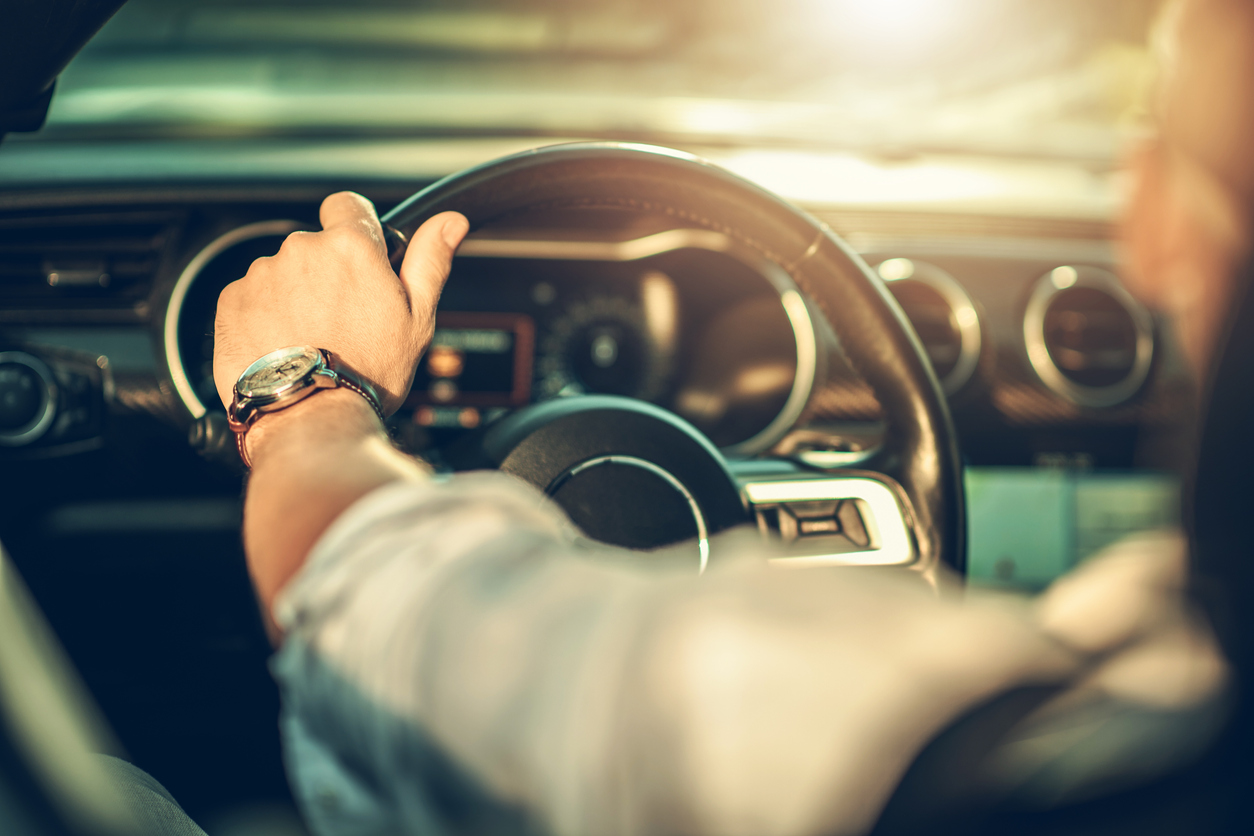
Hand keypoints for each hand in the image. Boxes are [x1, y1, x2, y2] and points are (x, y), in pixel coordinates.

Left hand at [213, 191, 468, 414]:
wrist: (310, 416)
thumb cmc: (368, 371)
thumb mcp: (417, 318)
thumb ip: (430, 261)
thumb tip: (450, 222)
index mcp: (349, 246)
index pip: (347, 205)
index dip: (356, 228)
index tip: (360, 260)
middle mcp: (300, 250)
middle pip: (315, 247)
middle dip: (327, 274)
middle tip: (343, 320)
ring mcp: (261, 275)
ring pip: (283, 273)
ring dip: (295, 295)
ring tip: (311, 339)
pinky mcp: (231, 301)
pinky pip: (252, 297)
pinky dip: (264, 315)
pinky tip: (285, 346)